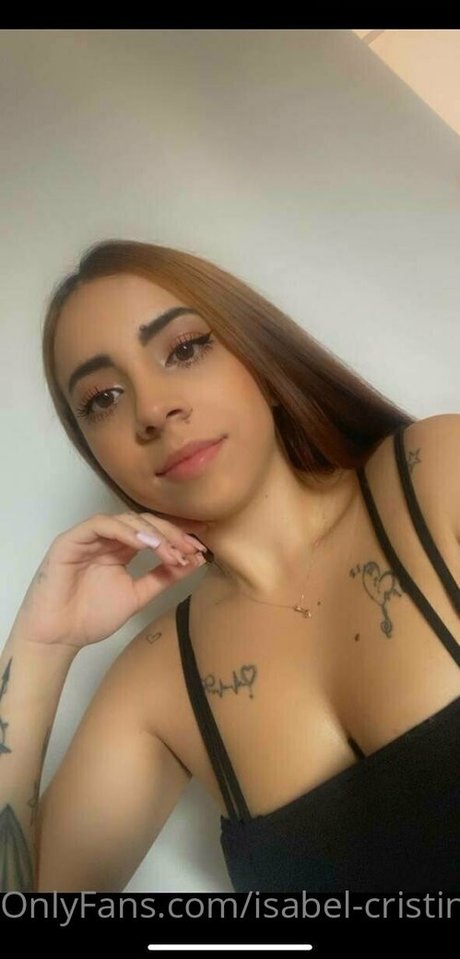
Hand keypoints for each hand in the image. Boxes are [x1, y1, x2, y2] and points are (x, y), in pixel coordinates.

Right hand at [13, 511, 208, 649]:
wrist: (58, 637)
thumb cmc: (90, 618)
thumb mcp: (136, 596)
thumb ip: (162, 578)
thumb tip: (194, 562)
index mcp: (120, 549)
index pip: (153, 533)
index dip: (178, 536)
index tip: (202, 547)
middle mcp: (106, 539)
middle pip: (144, 523)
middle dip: (171, 533)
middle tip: (191, 548)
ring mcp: (88, 537)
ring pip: (126, 520)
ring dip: (153, 533)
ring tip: (171, 550)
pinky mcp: (71, 540)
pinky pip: (101, 525)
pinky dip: (126, 532)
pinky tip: (146, 544)